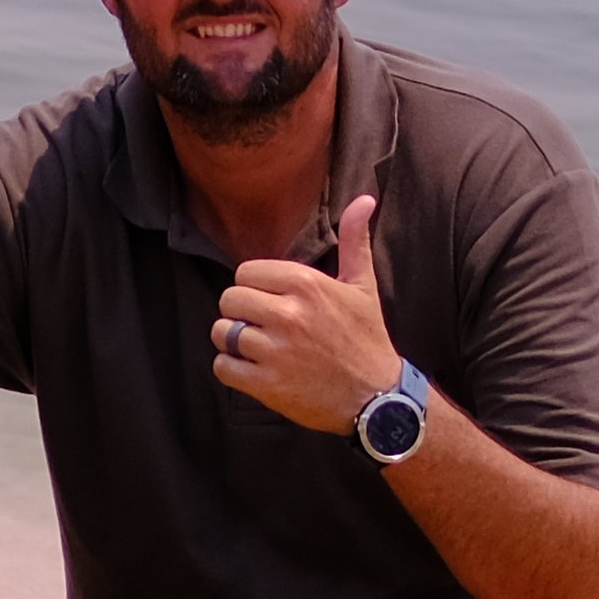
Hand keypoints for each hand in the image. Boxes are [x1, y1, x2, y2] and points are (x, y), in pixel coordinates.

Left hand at [210, 195, 404, 434]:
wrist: (377, 399)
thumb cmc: (367, 339)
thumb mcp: (363, 286)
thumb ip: (354, 241)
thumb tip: (364, 199)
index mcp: (306, 284)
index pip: (246, 273)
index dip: (254, 287)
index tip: (270, 301)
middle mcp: (287, 314)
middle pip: (229, 300)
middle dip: (240, 313)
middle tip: (261, 326)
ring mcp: (275, 351)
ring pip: (221, 333)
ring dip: (233, 342)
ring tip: (257, 347)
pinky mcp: (266, 384)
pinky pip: (222, 367)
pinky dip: (232, 369)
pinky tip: (254, 370)